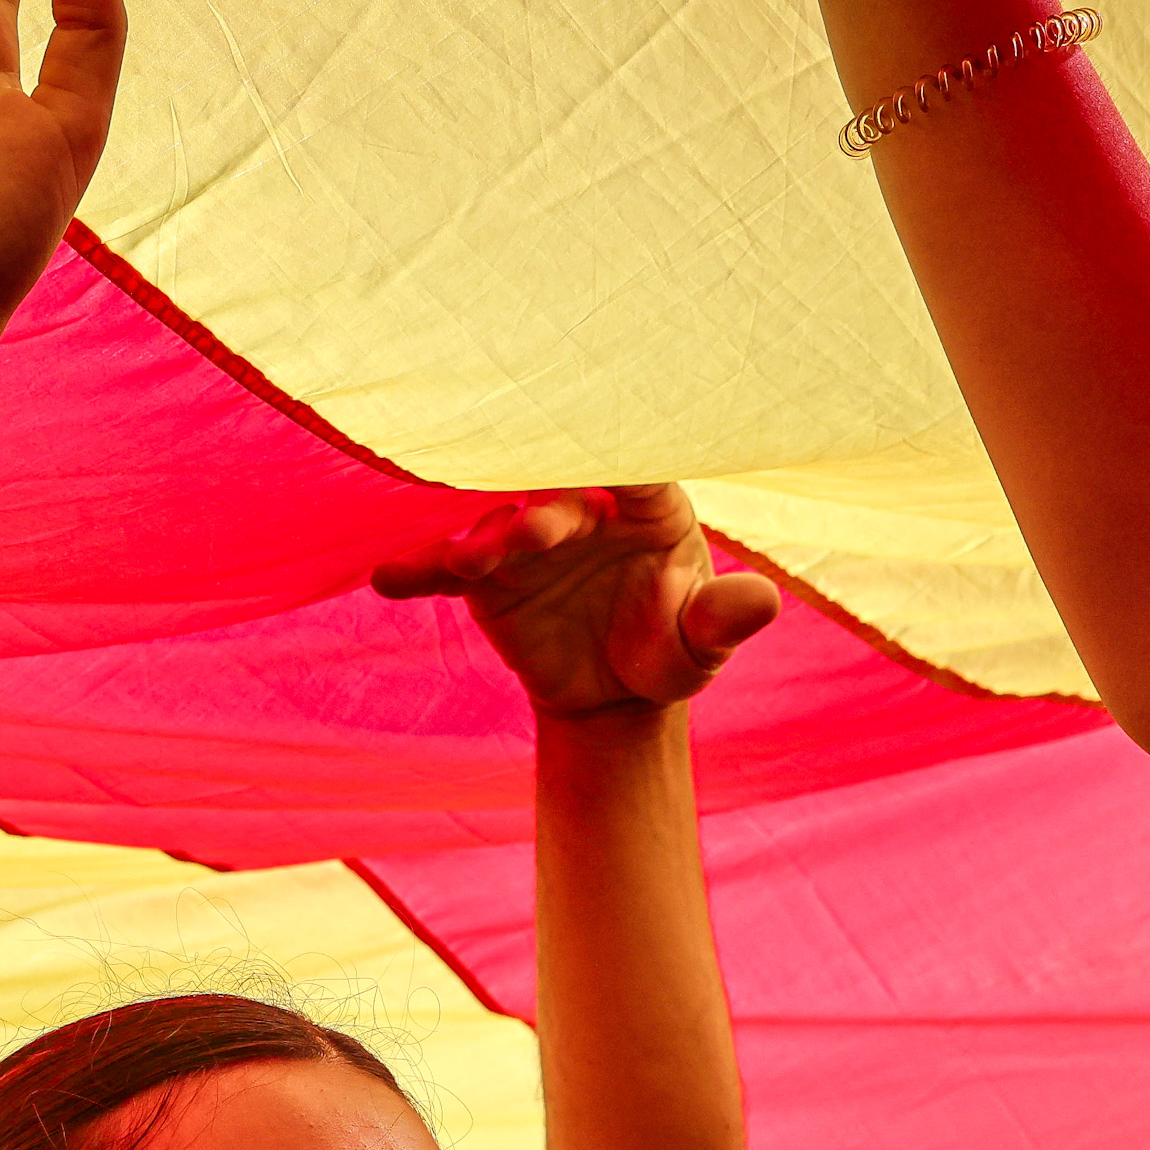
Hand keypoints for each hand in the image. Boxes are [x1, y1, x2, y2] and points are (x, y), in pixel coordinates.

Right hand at [374, 486, 784, 717]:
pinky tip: (386, 579)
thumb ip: (725, 620)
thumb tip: (764, 601)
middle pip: (557, 491)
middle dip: (540, 507)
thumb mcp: (703, 642)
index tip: (596, 455)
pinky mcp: (486, 575)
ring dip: (481, 540)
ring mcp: (529, 537)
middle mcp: (584, 505)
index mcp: (649, 504)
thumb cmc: (672, 650)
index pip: (636, 467)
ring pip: (499, 524)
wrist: (615, 694)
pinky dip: (418, 572)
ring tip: (462, 563)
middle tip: (525, 532)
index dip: (616, 460)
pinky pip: (448, 569)